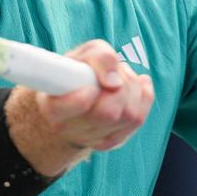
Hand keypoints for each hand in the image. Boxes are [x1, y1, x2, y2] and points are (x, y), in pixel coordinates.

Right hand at [34, 39, 153, 151]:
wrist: (71, 97)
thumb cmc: (75, 72)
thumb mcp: (81, 54)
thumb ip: (98, 57)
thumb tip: (115, 82)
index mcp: (53, 109)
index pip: (70, 109)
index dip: (84, 98)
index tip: (90, 87)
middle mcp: (71, 130)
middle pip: (109, 113)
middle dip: (120, 85)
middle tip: (113, 73)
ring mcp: (93, 139)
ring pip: (129, 115)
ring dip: (132, 87)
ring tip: (120, 77)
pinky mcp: (113, 141)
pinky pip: (139, 118)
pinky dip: (143, 96)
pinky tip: (134, 86)